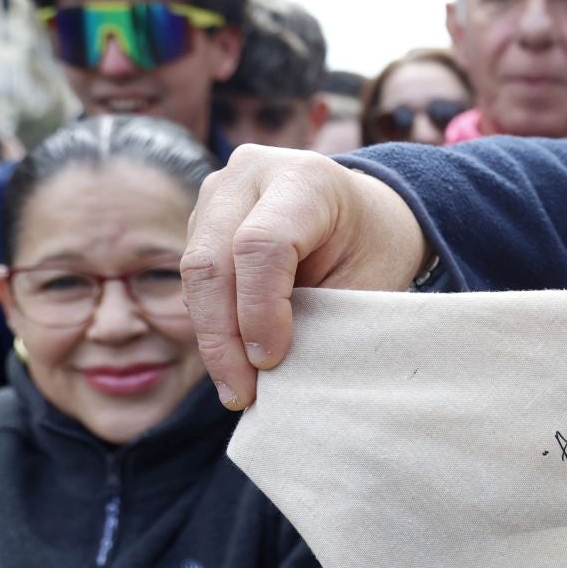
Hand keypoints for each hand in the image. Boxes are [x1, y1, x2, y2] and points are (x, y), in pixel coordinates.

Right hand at [181, 145, 428, 409]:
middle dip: (222, 337)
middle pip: (213, 260)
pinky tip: (232, 360)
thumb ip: (323, 317)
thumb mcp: (366, 281)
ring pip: (194, 272)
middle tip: (242, 394)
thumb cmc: (372, 250)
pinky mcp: (203, 216)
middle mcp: (252, 173)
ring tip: (238, 387)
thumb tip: (274, 375)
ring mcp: (220, 190)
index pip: (262, 245)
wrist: (363, 214)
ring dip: (212, 338)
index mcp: (305, 179)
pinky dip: (210, 324)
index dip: (259, 310)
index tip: (270, 361)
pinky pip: (194, 278)